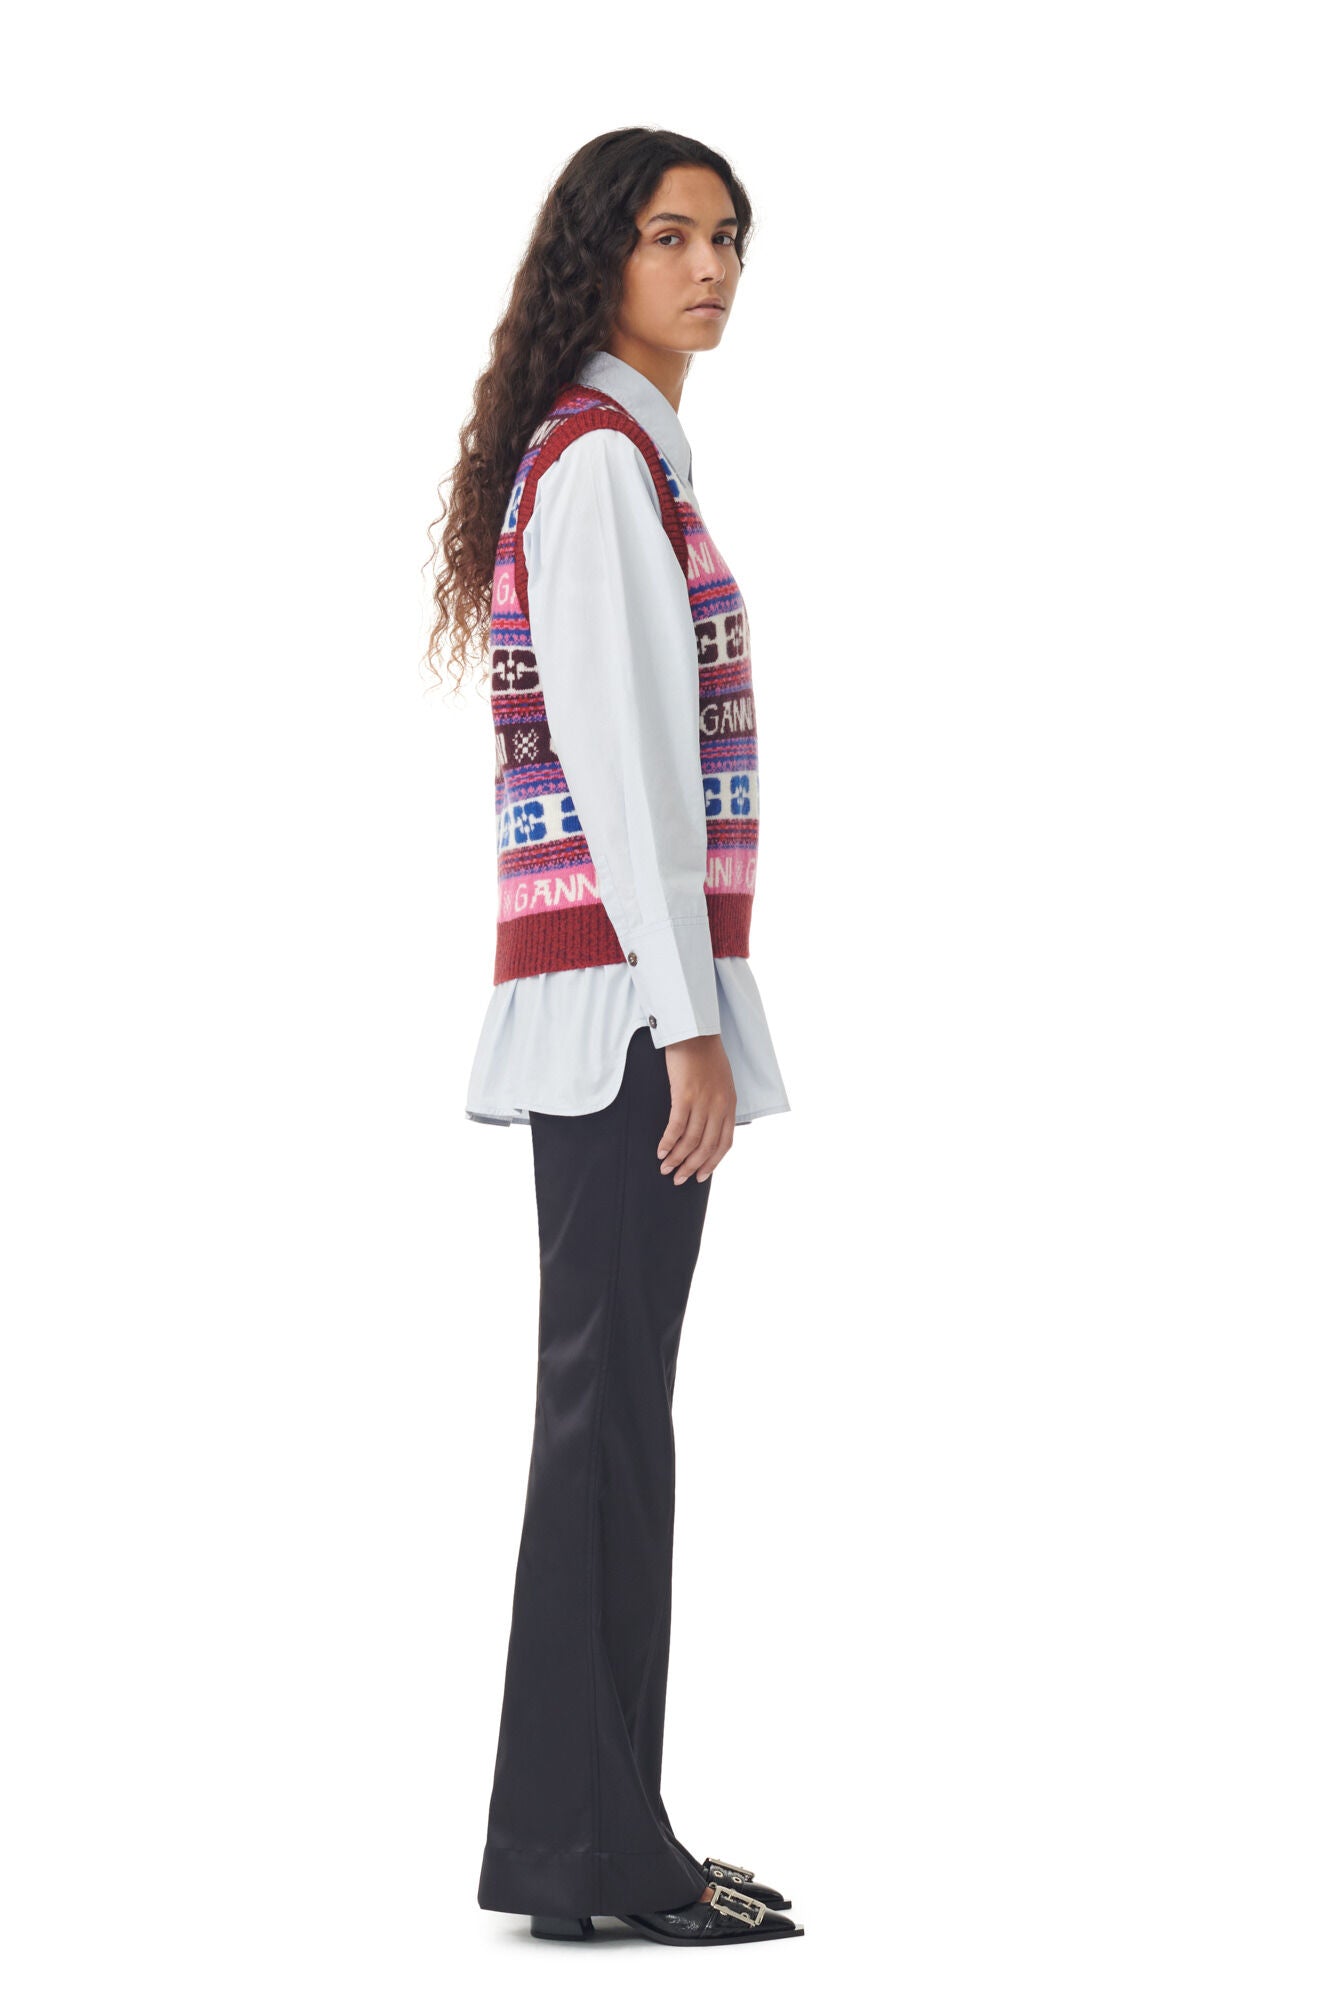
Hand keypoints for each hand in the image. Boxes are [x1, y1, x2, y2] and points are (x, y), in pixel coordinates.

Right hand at [657, 1033, 736, 1183]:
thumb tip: (708, 1124)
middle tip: (678, 1179)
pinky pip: (676, 1127)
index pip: (724, 1144)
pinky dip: (668, 1143)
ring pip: (691, 1141)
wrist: (695, 1031)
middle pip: (706, 1147)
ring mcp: (702, 1101)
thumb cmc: (705, 1054)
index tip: (700, 1176)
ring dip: (677, 1159)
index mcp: (729, 1105)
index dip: (712, 1163)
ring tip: (665, 1169)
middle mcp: (719, 1106)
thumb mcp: (721, 1081)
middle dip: (691, 1167)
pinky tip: (660, 1151)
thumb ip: (718, 1103)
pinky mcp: (684, 1095)